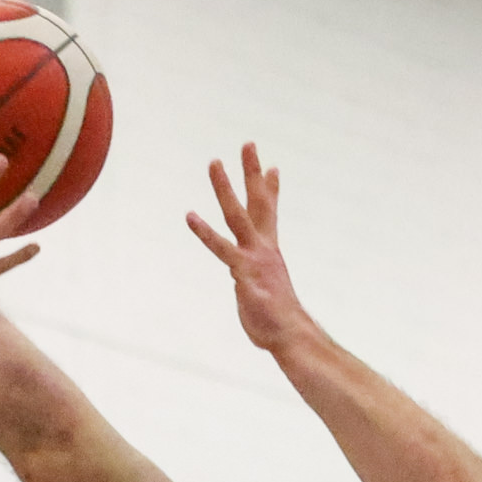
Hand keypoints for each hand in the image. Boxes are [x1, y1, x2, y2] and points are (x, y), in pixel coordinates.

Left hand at [185, 144, 313, 354]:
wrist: (291, 338)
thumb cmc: (277, 322)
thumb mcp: (266, 295)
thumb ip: (254, 282)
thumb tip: (249, 286)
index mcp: (268, 252)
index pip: (269, 214)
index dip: (270, 190)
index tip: (273, 167)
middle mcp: (263, 249)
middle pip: (256, 203)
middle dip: (251, 173)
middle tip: (248, 143)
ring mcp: (254, 259)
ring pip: (237, 216)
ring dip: (225, 187)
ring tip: (215, 162)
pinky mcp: (244, 274)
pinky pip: (221, 249)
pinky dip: (205, 232)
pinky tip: (190, 216)